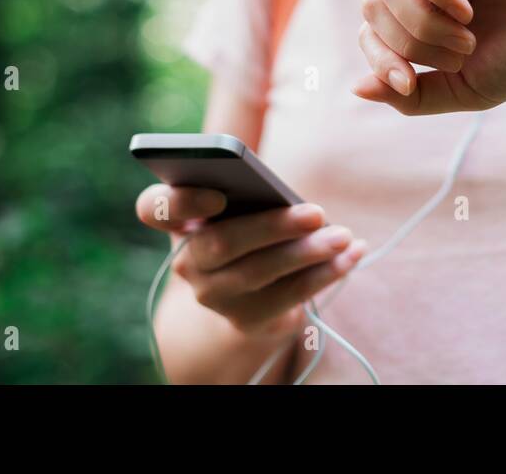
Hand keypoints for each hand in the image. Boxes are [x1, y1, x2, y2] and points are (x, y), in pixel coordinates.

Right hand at [135, 184, 366, 338]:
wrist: (248, 290)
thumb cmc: (250, 224)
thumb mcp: (244, 202)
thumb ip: (250, 186)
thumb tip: (283, 191)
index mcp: (179, 221)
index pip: (154, 207)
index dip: (182, 202)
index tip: (218, 196)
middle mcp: (188, 261)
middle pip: (221, 242)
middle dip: (273, 227)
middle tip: (317, 212)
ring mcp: (214, 295)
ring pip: (258, 273)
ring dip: (307, 253)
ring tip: (343, 237)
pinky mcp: (245, 319)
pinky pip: (286, 298)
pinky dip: (324, 275)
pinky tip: (351, 256)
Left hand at [352, 0, 505, 114]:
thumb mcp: (467, 87)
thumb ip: (414, 94)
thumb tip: (358, 89)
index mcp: (425, 8)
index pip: (371, 28)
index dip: (380, 59)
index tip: (407, 83)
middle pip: (372, 6)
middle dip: (408, 43)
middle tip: (457, 55)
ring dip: (423, 23)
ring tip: (465, 36)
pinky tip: (466, 12)